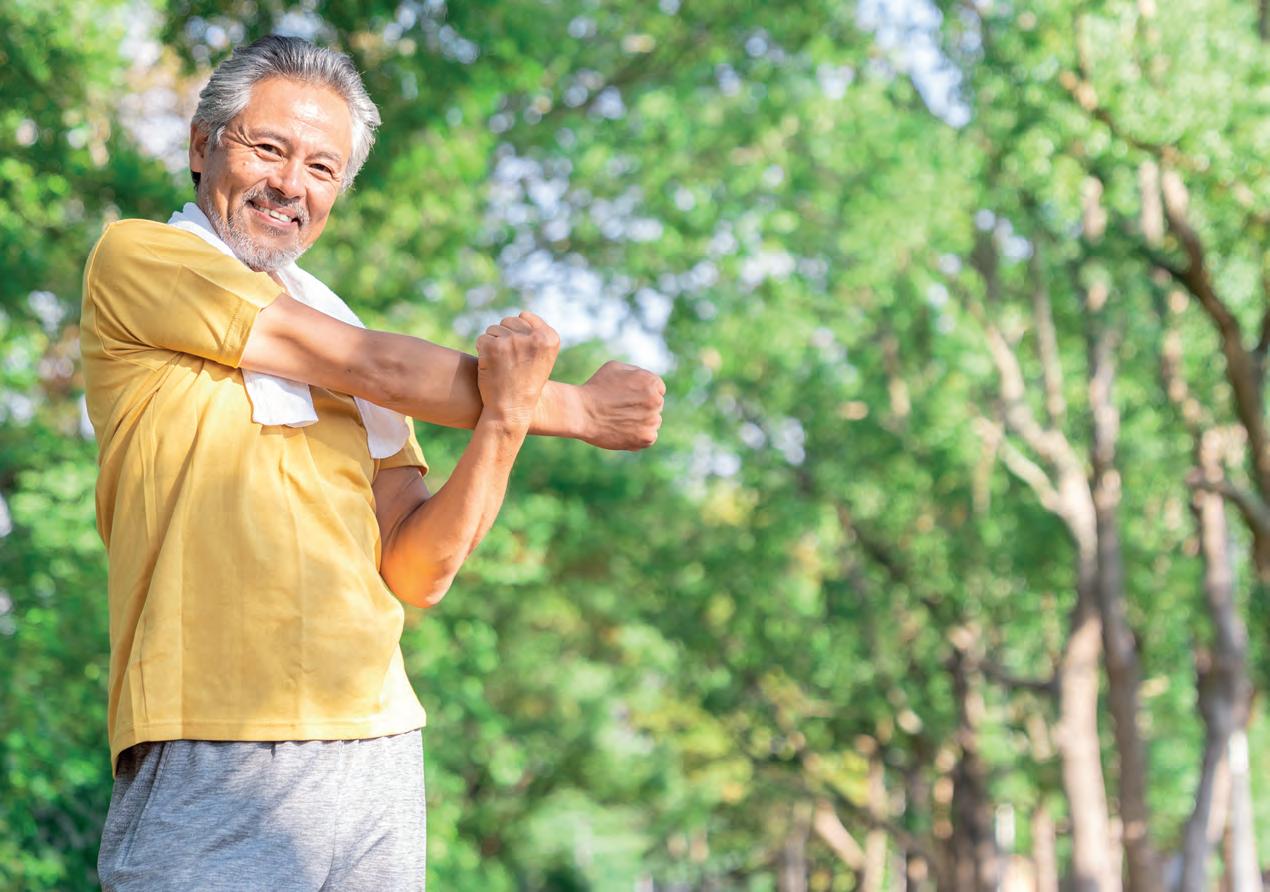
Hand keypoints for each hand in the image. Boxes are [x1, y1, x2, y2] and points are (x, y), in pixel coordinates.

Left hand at [476, 311, 559, 429]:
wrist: (511, 410)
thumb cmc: (526, 386)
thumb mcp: (542, 359)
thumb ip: (537, 336)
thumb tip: (522, 315)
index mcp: (550, 338)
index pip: (526, 317)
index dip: (518, 333)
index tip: (520, 353)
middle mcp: (534, 337)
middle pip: (509, 321)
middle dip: (505, 337)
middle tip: (509, 361)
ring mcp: (513, 340)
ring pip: (494, 329)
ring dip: (493, 344)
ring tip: (501, 365)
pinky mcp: (493, 346)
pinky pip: (482, 339)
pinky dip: (482, 352)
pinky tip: (490, 367)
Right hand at [578, 360, 664, 449]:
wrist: (581, 412)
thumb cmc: (595, 388)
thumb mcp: (615, 368)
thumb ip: (636, 373)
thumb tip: (646, 380)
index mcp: (651, 382)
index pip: (657, 389)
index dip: (641, 393)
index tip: (627, 397)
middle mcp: (656, 400)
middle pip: (656, 405)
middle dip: (642, 407)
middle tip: (620, 409)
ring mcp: (652, 420)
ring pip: (653, 422)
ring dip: (642, 422)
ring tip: (620, 420)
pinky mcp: (646, 438)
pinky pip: (649, 437)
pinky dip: (638, 436)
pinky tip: (622, 430)